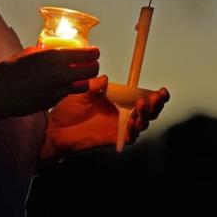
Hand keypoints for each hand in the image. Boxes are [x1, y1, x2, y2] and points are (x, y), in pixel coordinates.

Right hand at [0, 46, 99, 121]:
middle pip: (92, 71)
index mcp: (55, 58)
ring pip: (83, 85)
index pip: (87, 55)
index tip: (94, 51)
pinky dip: (67, 88)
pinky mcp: (53, 103)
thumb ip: (42, 51)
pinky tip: (56, 84)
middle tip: (89, 63)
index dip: (93, 52)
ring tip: (76, 75)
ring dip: (83, 79)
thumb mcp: (26, 53)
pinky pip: (67, 94)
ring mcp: (59, 91)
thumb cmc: (7, 71)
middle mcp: (62, 75)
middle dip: (93, 65)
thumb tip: (48, 49)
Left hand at [40, 77, 169, 160]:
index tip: (161, 90)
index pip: (141, 97)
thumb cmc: (69, 109)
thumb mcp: (82, 91)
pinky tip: (133, 123)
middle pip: (148, 111)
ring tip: (142, 106)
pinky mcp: (113, 138)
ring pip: (141, 124)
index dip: (154, 95)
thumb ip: (94, 85)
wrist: (56, 128)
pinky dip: (134, 130)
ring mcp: (119, 126)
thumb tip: (105, 78)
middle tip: (156, 98)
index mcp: (118, 100)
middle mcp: (122, 113)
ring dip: (146, 116)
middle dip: (156, 105)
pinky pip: (129, 137)